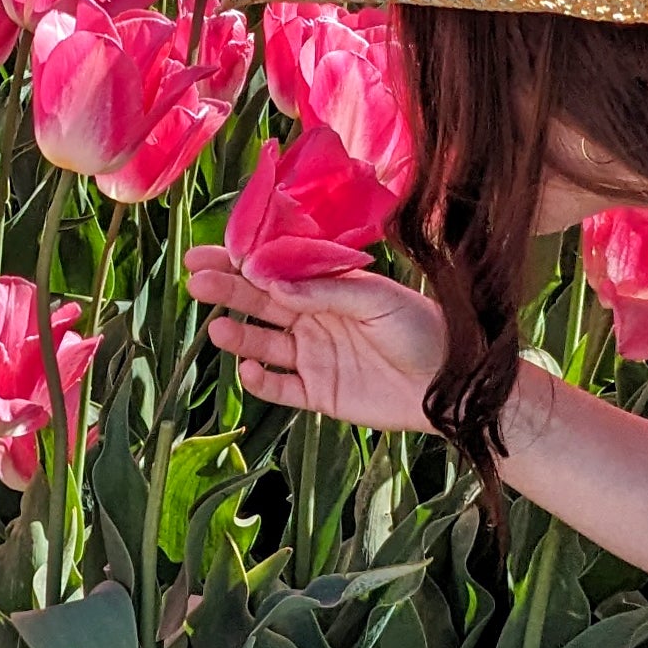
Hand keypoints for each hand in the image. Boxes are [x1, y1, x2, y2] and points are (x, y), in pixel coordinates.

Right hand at [183, 245, 447, 432]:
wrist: (452, 386)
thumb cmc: (423, 330)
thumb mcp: (377, 299)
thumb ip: (325, 290)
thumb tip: (272, 282)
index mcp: (330, 287)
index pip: (276, 269)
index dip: (240, 261)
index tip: (206, 254)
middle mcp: (316, 318)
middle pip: (261, 302)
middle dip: (228, 291)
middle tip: (196, 282)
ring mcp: (315, 356)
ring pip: (265, 343)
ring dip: (239, 335)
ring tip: (217, 329)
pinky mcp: (319, 393)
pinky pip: (280, 387)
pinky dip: (261, 381)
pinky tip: (248, 369)